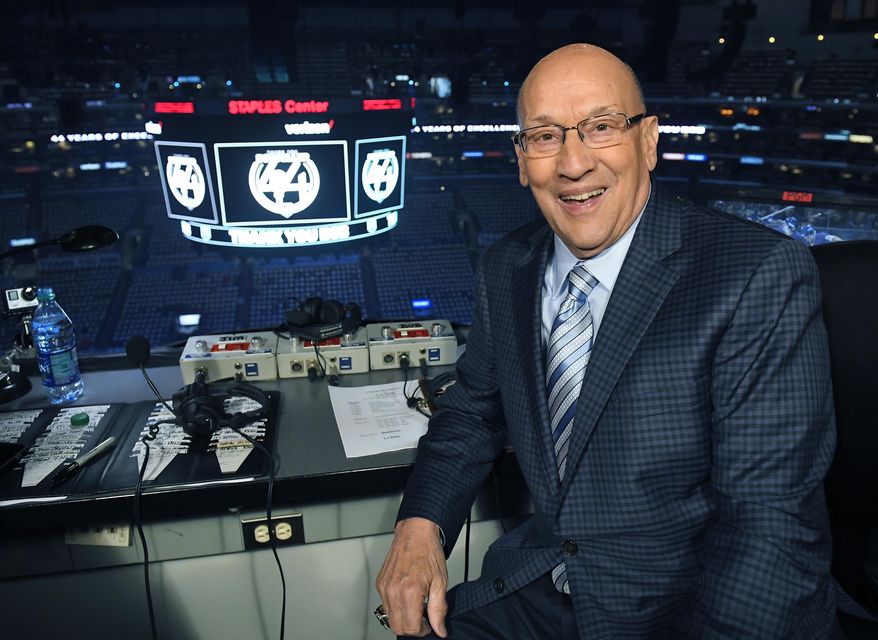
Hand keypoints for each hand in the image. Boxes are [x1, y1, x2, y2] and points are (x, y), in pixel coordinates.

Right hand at [376, 517, 448, 636]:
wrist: (415, 532)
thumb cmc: (428, 551)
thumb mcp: (440, 582)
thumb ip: (439, 609)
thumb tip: (439, 630)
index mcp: (409, 590)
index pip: (411, 627)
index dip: (423, 631)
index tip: (429, 625)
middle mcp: (393, 590)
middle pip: (397, 627)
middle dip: (412, 628)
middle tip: (424, 618)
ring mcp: (384, 587)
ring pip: (390, 618)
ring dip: (403, 618)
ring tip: (416, 604)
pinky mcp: (380, 583)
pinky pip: (386, 605)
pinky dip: (396, 607)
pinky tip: (408, 596)